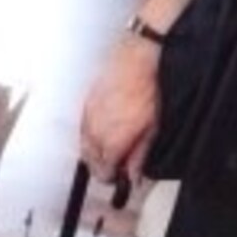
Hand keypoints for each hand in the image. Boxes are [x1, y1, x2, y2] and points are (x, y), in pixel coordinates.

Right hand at [80, 37, 160, 183]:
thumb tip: (134, 173)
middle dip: (100, 167)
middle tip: (113, 169)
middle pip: (90, 159)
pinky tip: (100, 132)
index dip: (111, 177)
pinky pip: (83, 126)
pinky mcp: (87, 101)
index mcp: (112, 140)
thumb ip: (140, 154)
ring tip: (107, 152)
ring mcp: (88, 114)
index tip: (118, 179)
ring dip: (93, 152)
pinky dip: (90, 134)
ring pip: (84, 143)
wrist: (140, 57)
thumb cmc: (149, 88)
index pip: (104, 169)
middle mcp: (95, 130)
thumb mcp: (153, 128)